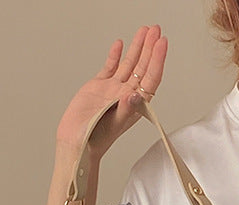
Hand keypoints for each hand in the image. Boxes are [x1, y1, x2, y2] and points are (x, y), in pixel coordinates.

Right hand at [55, 25, 167, 159]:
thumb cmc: (96, 139)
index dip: (157, 60)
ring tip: (144, 30)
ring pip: (129, 64)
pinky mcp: (99, 86)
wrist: (77, 141)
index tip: (162, 43)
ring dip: (137, 47)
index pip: (151, 78)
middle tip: (156, 30)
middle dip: (150, 47)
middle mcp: (127, 94)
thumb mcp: (113, 124)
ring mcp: (113, 89)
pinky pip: (110, 67)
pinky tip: (121, 44)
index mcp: (135, 104)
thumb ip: (126, 109)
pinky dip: (115, 55)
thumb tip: (136, 95)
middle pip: (143, 66)